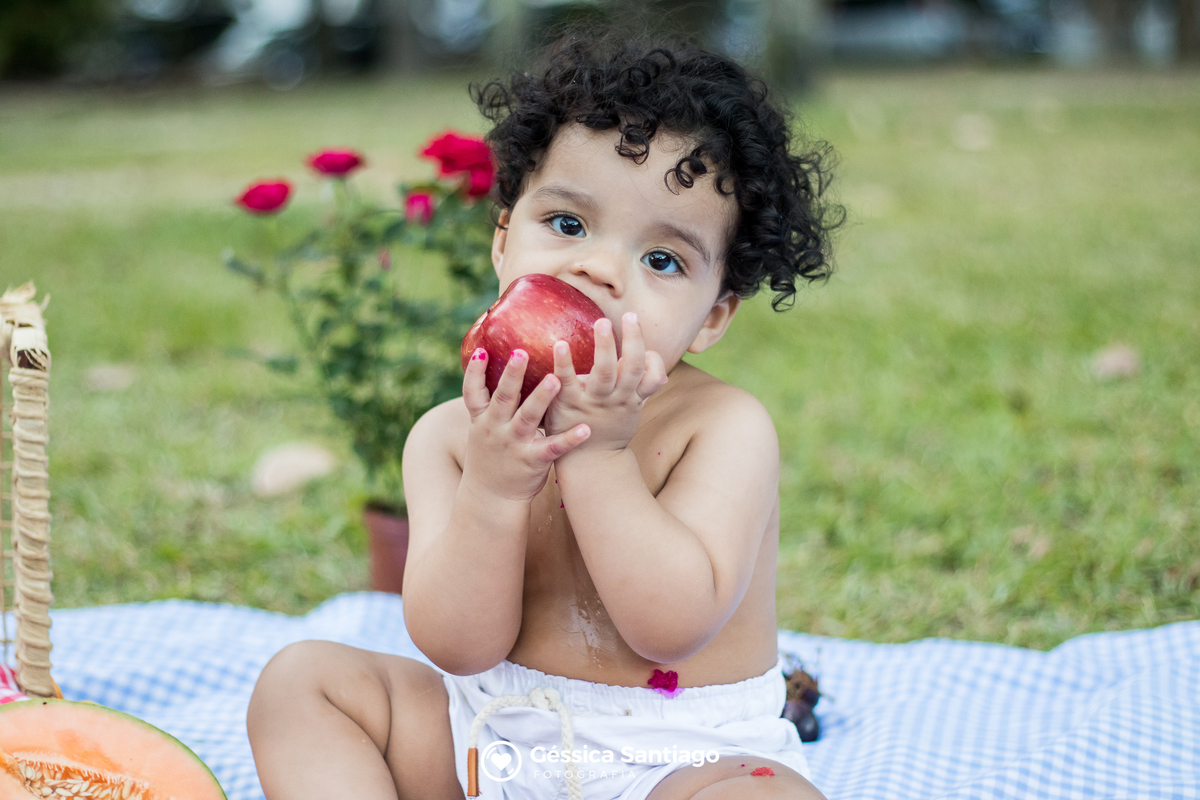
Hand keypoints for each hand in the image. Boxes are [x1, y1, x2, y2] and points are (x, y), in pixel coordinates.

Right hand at [461, 348, 590, 501]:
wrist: (490, 497)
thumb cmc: (492, 455)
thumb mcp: (482, 429)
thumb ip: (491, 403)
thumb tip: (504, 369)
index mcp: (482, 419)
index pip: (473, 392)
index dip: (475, 371)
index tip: (483, 350)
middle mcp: (496, 429)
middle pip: (503, 398)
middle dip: (511, 375)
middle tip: (521, 352)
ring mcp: (514, 444)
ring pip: (527, 418)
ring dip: (540, 398)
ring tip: (555, 379)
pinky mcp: (533, 461)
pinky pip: (553, 448)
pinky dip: (569, 439)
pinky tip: (585, 429)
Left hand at [543, 313, 667, 452]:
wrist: (587, 463)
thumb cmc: (609, 430)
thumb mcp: (631, 412)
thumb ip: (643, 390)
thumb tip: (662, 375)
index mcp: (631, 397)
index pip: (651, 375)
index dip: (652, 359)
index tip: (643, 337)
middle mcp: (616, 398)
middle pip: (631, 367)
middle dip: (633, 340)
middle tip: (630, 316)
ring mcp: (593, 401)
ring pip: (604, 372)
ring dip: (605, 346)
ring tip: (602, 322)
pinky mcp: (568, 404)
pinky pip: (567, 380)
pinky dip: (564, 362)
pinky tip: (560, 343)